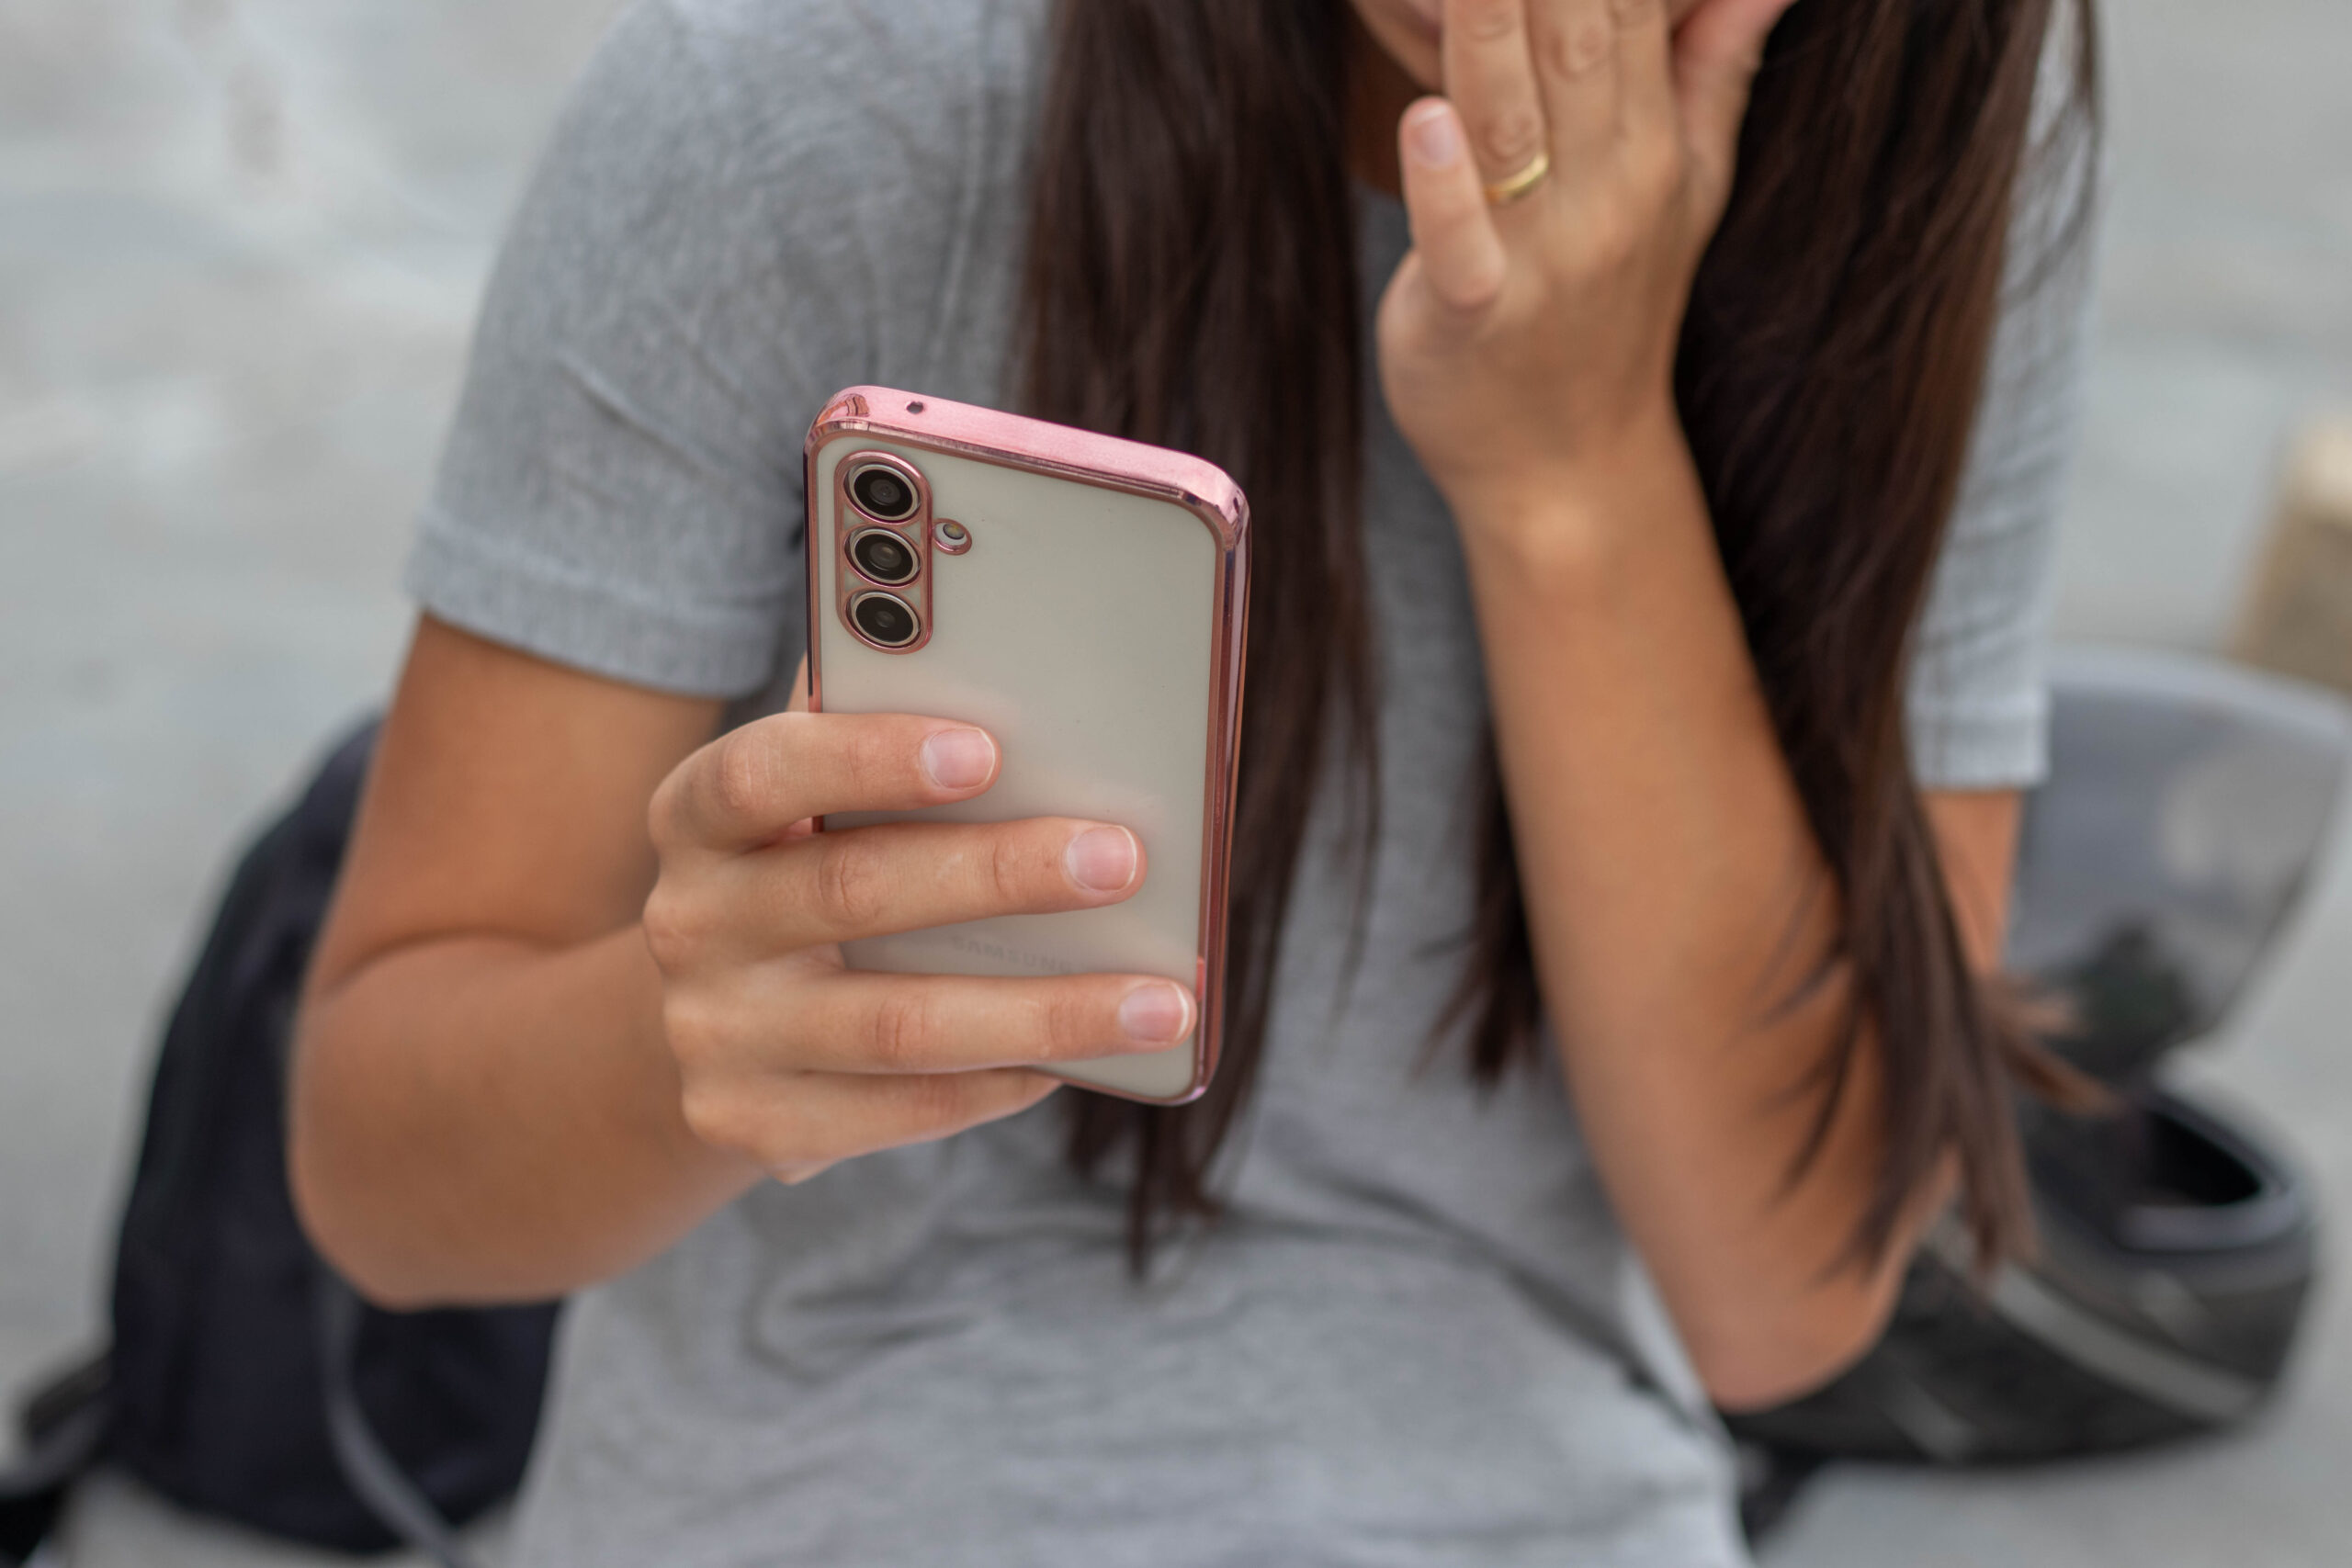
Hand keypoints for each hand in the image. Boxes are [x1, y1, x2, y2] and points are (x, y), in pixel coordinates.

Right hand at [641, 684, 1193, 1184]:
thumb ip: (876, 735)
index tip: (987, 749)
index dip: (869, 759)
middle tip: (1122, 860)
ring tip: (1162, 1003)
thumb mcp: (807, 802)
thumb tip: (1020, 678)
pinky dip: (1005, 1081)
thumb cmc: (802, 870)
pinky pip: (904, 1109)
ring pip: (896, 1026)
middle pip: (853, 893)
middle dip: (1001, 875)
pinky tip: (1085, 1058)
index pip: (763, 773)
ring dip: (1045, 1011)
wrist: (708, 1020)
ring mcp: (715, 1035)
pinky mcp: (752, 1124)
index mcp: (698, 816)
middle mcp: (691, 924)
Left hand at [1375, 0, 1798, 538]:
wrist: (1566, 469)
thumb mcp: (1684, 186)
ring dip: (1488, 23)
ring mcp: (1547, 256)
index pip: (1631, 3)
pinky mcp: (1476, 316)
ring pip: (1514, 117)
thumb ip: (1712, 64)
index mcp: (1653, 145)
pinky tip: (1424, 117)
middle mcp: (1610, 190)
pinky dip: (1444, 183)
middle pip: (1577, 36)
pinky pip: (1461, 243)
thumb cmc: (1607, 318)